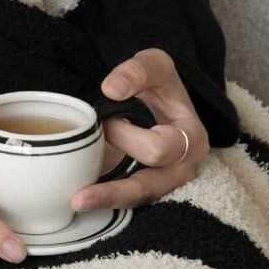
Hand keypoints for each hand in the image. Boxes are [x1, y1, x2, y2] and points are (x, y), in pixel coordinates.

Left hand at [70, 47, 208, 211]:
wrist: (157, 103)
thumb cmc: (159, 88)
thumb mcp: (155, 65)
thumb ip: (138, 71)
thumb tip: (112, 89)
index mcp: (192, 141)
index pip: (159, 149)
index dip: (128, 136)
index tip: (108, 121)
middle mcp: (180, 170)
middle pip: (147, 187)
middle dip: (114, 178)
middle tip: (87, 158)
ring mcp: (161, 185)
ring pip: (134, 200)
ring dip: (105, 201)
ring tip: (77, 202)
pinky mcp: (141, 192)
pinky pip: (122, 203)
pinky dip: (101, 203)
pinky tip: (78, 203)